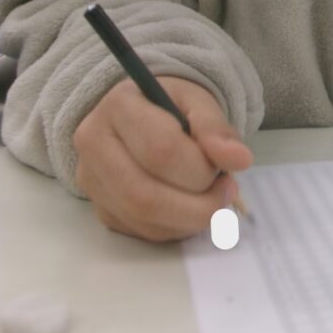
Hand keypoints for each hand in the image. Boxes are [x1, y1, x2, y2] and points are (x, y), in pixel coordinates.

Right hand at [74, 76, 253, 241]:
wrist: (143, 113)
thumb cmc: (171, 105)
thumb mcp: (197, 101)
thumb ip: (216, 128)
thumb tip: (240, 160)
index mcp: (118, 107)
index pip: (160, 150)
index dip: (201, 169)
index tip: (231, 171)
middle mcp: (93, 144)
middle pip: (145, 194)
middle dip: (197, 205)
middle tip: (226, 194)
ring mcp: (91, 181)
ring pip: (142, 219)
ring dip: (188, 219)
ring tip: (213, 201)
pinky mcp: (100, 209)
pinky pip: (141, 231)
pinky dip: (175, 227)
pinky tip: (191, 208)